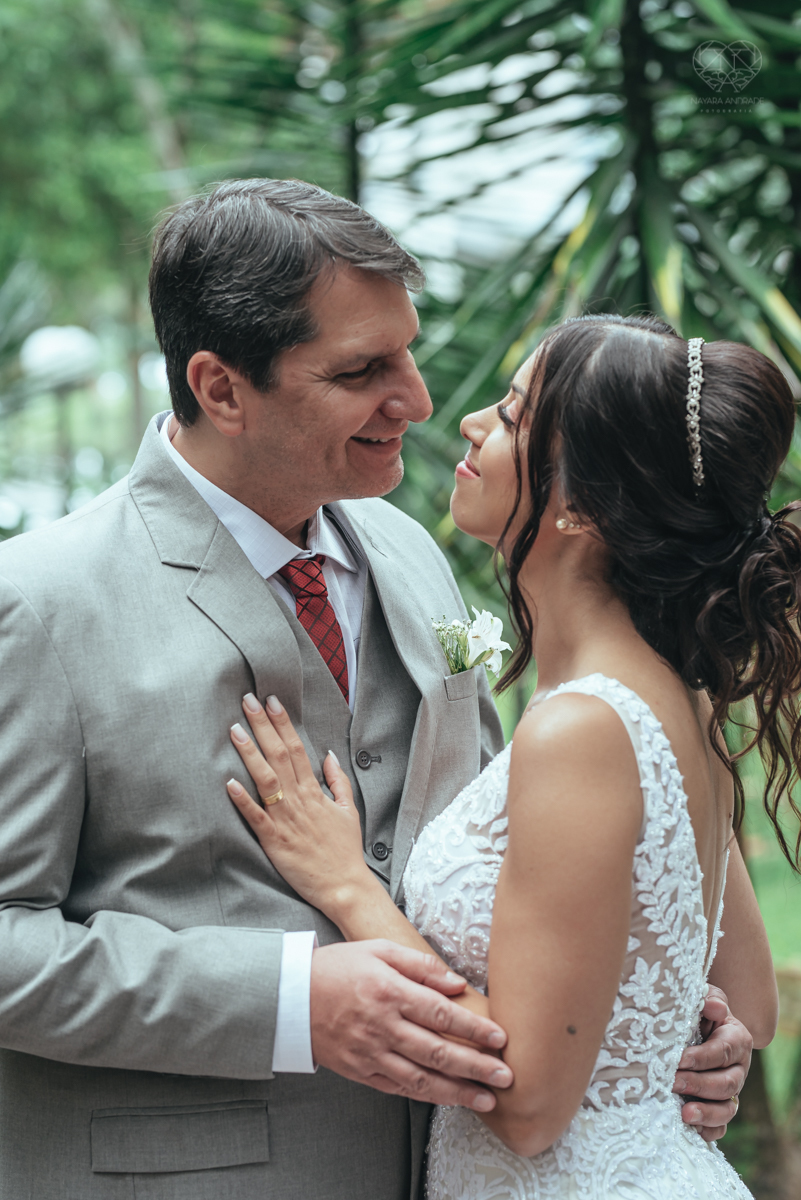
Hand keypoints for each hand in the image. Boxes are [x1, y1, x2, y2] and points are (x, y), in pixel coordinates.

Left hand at [227, 693, 375, 917]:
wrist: (345, 886)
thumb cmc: (345, 850)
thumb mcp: (349, 810)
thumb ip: (338, 781)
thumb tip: (329, 755)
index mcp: (315, 791)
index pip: (297, 748)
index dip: (283, 723)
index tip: (271, 701)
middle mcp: (300, 800)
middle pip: (280, 755)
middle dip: (263, 726)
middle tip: (247, 700)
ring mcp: (286, 819)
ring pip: (266, 779)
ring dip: (250, 753)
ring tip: (235, 729)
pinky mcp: (274, 841)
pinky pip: (256, 817)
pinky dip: (243, 800)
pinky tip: (229, 783)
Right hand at [310, 939, 512, 1110]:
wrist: (290, 996)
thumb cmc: (337, 967)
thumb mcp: (378, 949)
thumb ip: (420, 964)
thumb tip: (456, 983)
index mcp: (389, 992)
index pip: (442, 1015)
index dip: (474, 1029)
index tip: (501, 1039)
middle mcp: (382, 1026)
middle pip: (438, 1051)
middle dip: (476, 1067)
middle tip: (506, 1077)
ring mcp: (371, 1053)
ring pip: (421, 1079)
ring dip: (457, 1091)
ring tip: (486, 1099)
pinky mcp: (360, 1071)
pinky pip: (398, 1089)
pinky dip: (426, 1096)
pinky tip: (447, 1099)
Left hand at [672, 986, 751, 1141]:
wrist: (689, 1025)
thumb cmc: (695, 1009)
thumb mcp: (701, 996)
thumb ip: (708, 999)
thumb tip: (715, 1007)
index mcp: (736, 1039)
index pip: (723, 1051)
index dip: (701, 1058)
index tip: (677, 1060)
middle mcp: (738, 1067)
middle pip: (727, 1083)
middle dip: (699, 1085)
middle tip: (672, 1082)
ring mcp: (730, 1090)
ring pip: (727, 1108)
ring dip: (706, 1113)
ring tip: (684, 1114)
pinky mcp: (719, 1107)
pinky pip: (720, 1126)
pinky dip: (709, 1130)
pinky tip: (691, 1129)